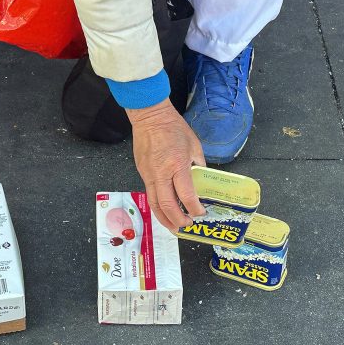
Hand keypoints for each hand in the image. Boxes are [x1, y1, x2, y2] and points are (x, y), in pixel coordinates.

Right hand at [127, 98, 205, 232]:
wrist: (150, 117)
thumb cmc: (173, 128)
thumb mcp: (194, 145)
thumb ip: (198, 165)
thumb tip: (201, 180)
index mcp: (178, 165)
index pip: (186, 195)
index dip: (195, 209)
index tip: (200, 214)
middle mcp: (161, 173)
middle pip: (167, 205)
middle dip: (178, 220)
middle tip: (187, 226)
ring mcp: (148, 174)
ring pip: (154, 203)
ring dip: (164, 218)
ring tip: (173, 227)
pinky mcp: (142, 172)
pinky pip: (149, 194)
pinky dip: (157, 206)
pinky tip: (164, 210)